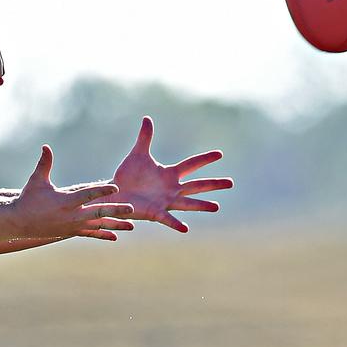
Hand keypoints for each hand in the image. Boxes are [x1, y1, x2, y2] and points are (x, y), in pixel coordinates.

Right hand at [11, 146, 133, 239]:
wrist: (19, 222)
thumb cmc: (28, 198)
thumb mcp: (36, 180)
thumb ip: (44, 163)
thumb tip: (46, 146)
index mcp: (64, 201)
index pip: (87, 194)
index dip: (101, 190)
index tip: (115, 186)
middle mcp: (71, 215)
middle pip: (98, 212)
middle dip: (115, 211)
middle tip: (131, 208)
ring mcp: (72, 226)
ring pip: (98, 226)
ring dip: (115, 225)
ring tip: (131, 226)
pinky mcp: (71, 232)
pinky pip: (90, 234)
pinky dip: (103, 235)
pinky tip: (115, 236)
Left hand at [111, 117, 233, 232]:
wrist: (114, 192)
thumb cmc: (127, 175)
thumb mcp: (138, 154)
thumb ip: (145, 138)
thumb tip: (147, 118)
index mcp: (169, 174)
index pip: (191, 164)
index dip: (204, 159)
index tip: (220, 153)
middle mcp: (171, 189)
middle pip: (196, 185)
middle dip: (213, 184)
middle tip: (231, 182)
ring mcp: (165, 201)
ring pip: (187, 203)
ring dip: (201, 205)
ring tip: (216, 207)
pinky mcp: (155, 212)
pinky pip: (168, 219)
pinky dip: (176, 223)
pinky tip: (186, 228)